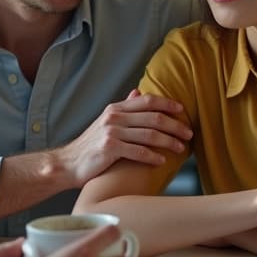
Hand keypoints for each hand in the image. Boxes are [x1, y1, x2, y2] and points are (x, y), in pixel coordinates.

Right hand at [56, 89, 191, 186]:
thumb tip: (137, 91)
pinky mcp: (110, 148)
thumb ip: (124, 108)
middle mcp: (115, 117)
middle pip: (153, 117)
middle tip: (188, 133)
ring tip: (181, 148)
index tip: (182, 111)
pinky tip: (162, 161)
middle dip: (175, 125)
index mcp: (116, 109)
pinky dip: (153, 156)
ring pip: (150, 135)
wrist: (68, 164)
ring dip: (169, 142)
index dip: (167, 104)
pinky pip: (139, 152)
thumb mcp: (106, 122)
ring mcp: (112, 132)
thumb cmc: (90, 146)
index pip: (147, 101)